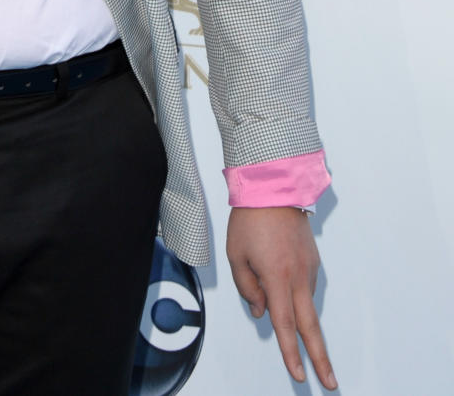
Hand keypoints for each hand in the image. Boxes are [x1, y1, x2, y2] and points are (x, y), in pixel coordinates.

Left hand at [227, 206, 336, 389]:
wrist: (274, 187)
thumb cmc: (250, 218)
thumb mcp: (236, 254)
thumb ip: (247, 287)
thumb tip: (262, 310)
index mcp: (277, 277)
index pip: (284, 325)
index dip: (291, 353)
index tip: (299, 375)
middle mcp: (298, 276)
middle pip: (311, 326)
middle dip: (320, 358)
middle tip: (329, 382)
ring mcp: (309, 268)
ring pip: (304, 303)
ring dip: (296, 312)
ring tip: (265, 270)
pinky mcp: (313, 260)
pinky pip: (303, 285)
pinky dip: (293, 290)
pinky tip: (278, 270)